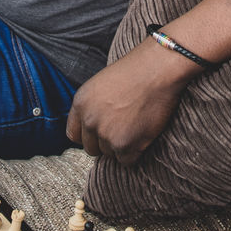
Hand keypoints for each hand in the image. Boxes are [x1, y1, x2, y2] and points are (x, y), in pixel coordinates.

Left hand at [66, 40, 191, 164]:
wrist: (157, 69)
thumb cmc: (135, 71)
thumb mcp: (101, 84)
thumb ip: (92, 107)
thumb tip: (94, 131)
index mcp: (80, 103)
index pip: (73, 135)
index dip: (89, 136)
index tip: (100, 133)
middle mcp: (89, 120)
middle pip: (91, 148)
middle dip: (105, 142)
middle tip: (123, 128)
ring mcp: (106, 134)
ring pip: (110, 154)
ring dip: (122, 145)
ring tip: (136, 123)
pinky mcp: (124, 145)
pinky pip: (126, 161)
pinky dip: (136, 152)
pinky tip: (143, 133)